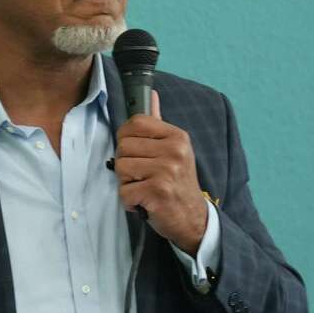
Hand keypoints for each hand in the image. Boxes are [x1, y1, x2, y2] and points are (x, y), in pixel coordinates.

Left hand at [114, 90, 207, 255]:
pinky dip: (129, 201)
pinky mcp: (158, 192)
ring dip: (127, 183)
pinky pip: (124, 192)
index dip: (126, 138)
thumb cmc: (177, 182)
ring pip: (120, 168)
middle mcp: (174, 150)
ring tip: (144, 188)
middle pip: (123, 147)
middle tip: (143, 176)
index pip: (135, 123)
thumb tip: (151, 95)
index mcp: (177, 136)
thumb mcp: (174, 149)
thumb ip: (158, 124)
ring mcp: (167, 171)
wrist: (193, 218)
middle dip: (126, 164)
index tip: (135, 152)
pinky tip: (144, 202)